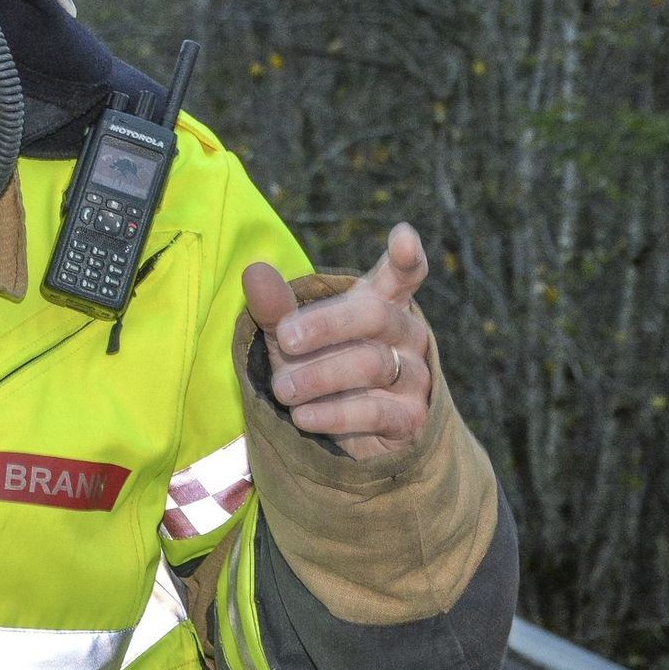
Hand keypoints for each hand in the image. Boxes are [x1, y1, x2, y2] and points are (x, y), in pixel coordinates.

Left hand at [242, 223, 432, 460]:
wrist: (342, 433)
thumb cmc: (315, 364)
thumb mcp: (290, 334)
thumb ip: (275, 306)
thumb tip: (254, 271)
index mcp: (380, 303)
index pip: (401, 275)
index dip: (405, 257)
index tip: (403, 236)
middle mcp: (405, 335)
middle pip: (376, 315)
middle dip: (327, 324)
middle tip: (284, 338)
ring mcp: (413, 376)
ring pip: (372, 364)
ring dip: (319, 376)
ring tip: (282, 389)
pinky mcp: (410, 418)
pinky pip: (376, 412)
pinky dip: (334, 415)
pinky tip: (303, 416)